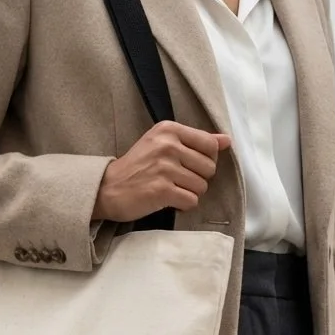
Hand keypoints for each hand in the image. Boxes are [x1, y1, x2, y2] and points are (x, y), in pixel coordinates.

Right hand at [94, 121, 231, 224]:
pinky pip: (191, 201)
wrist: (107, 189)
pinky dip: (183, 205)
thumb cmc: (137, 167)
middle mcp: (167, 145)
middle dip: (197, 179)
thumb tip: (226, 140)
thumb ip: (195, 141)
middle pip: (209, 168)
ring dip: (189, 193)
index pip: (210, 145)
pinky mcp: (162, 190)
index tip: (188, 165)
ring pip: (201, 186)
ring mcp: (165, 168)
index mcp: (169, 130)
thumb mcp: (162, 144)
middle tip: (177, 180)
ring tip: (171, 189)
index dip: (205, 160)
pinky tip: (168, 200)